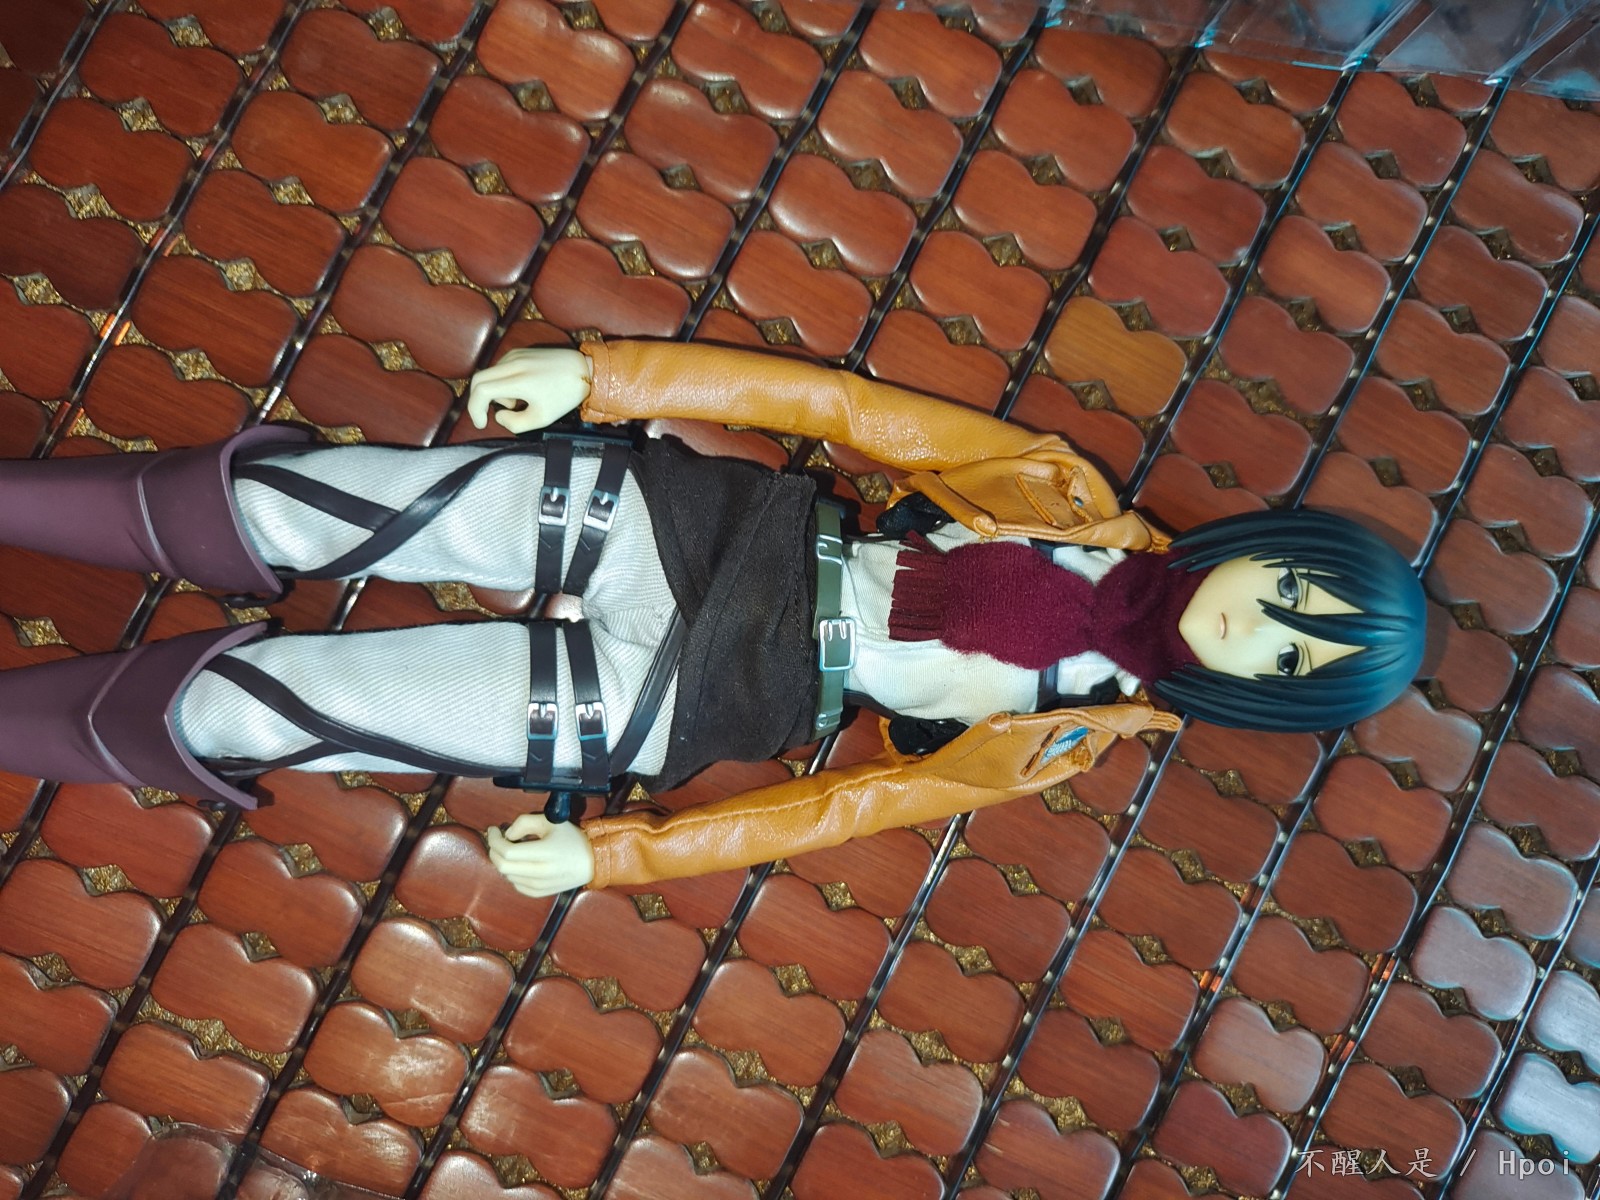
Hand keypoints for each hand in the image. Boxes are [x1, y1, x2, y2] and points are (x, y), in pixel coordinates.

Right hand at [467, 347, 592, 433]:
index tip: (482, 423)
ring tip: (520, 403)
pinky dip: (503, 383)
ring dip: (495, 392)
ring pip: (490, 375)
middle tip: (488, 415)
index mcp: (518, 379)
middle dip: (479, 401)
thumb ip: (515, 423)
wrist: (584, 370)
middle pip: (478, 379)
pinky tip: (523, 391)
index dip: (475, 409)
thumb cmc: (565, 395)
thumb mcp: (542, 418)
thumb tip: (498, 415)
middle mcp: (512, 363)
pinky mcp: (520, 352)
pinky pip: (500, 369)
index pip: (481, 391)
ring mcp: (515, 355)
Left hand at [485, 813, 595, 895]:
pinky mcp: (539, 893)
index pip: (508, 851)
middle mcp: (541, 872)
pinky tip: (520, 863)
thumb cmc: (571, 838)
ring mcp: (540, 886)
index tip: (494, 829)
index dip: (495, 840)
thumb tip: (506, 834)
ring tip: (511, 849)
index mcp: (546, 852)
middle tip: (496, 839)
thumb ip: (525, 822)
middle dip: (494, 850)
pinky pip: (515, 884)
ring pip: (507, 876)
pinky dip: (512, 873)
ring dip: (503, 861)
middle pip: (503, 866)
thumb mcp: (550, 821)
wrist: (592, 861)